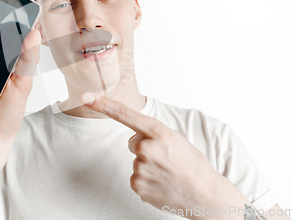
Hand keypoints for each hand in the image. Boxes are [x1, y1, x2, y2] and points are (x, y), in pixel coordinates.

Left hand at [81, 93, 223, 211]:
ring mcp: (141, 168)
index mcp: (159, 132)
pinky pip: (136, 178)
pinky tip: (162, 184)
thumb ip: (154, 135)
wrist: (205, 195)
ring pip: (136, 161)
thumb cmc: (193, 165)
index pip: (126, 115)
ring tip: (167, 173)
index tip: (86, 97)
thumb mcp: (176, 140)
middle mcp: (147, 148)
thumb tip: (134, 142)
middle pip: (133, 143)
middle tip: (167, 160)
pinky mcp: (137, 185)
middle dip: (146, 149)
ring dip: (148, 167)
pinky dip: (147, 181)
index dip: (104, 105)